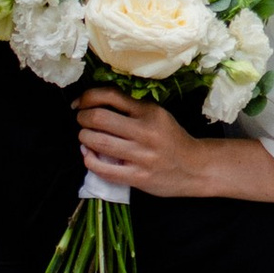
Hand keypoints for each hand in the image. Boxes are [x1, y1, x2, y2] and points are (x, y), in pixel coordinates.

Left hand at [75, 88, 222, 198]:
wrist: (195, 167)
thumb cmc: (171, 139)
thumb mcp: (157, 115)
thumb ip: (130, 108)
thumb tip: (92, 103)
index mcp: (149, 111)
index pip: (109, 95)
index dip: (86, 97)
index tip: (78, 104)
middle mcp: (145, 131)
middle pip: (98, 117)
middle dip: (82, 118)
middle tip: (82, 121)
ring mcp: (141, 155)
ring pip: (97, 141)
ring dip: (84, 138)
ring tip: (86, 138)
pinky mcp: (138, 177)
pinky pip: (103, 168)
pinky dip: (89, 160)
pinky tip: (89, 155)